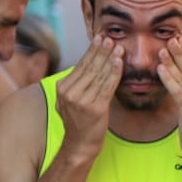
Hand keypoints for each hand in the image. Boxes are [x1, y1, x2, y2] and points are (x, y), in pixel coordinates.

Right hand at [55, 37, 122, 155]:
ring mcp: (82, 101)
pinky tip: (119, 62)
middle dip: (101, 51)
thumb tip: (87, 63)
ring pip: (99, 75)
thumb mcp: (70, 99)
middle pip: (89, 67)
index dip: (92, 51)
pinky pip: (107, 86)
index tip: (100, 38)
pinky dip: (114, 73)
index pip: (80, 65)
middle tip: (110, 38)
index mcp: (62, 87)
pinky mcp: (95, 108)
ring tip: (118, 47)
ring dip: (110, 59)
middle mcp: (70, 92)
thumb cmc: (79, 121)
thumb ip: (76, 83)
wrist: (80, 144)